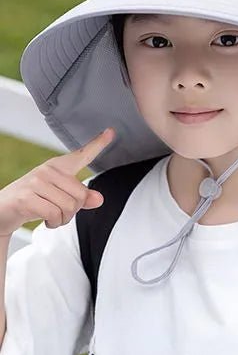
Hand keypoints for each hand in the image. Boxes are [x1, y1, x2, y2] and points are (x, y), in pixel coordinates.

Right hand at [0, 128, 114, 235]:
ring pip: (69, 206)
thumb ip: (81, 198)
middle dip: (73, 211)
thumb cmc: (32, 202)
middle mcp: (47, 171)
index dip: (98, 144)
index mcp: (57, 167)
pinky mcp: (26, 197)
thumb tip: (98, 199)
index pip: (81, 155)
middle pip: (81, 195)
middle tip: (58, 212)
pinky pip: (54, 214)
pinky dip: (53, 223)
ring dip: (63, 219)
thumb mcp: (59, 198)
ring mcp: (35, 182)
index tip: (111, 132)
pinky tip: (45, 220)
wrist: (1, 211)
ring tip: (51, 216)